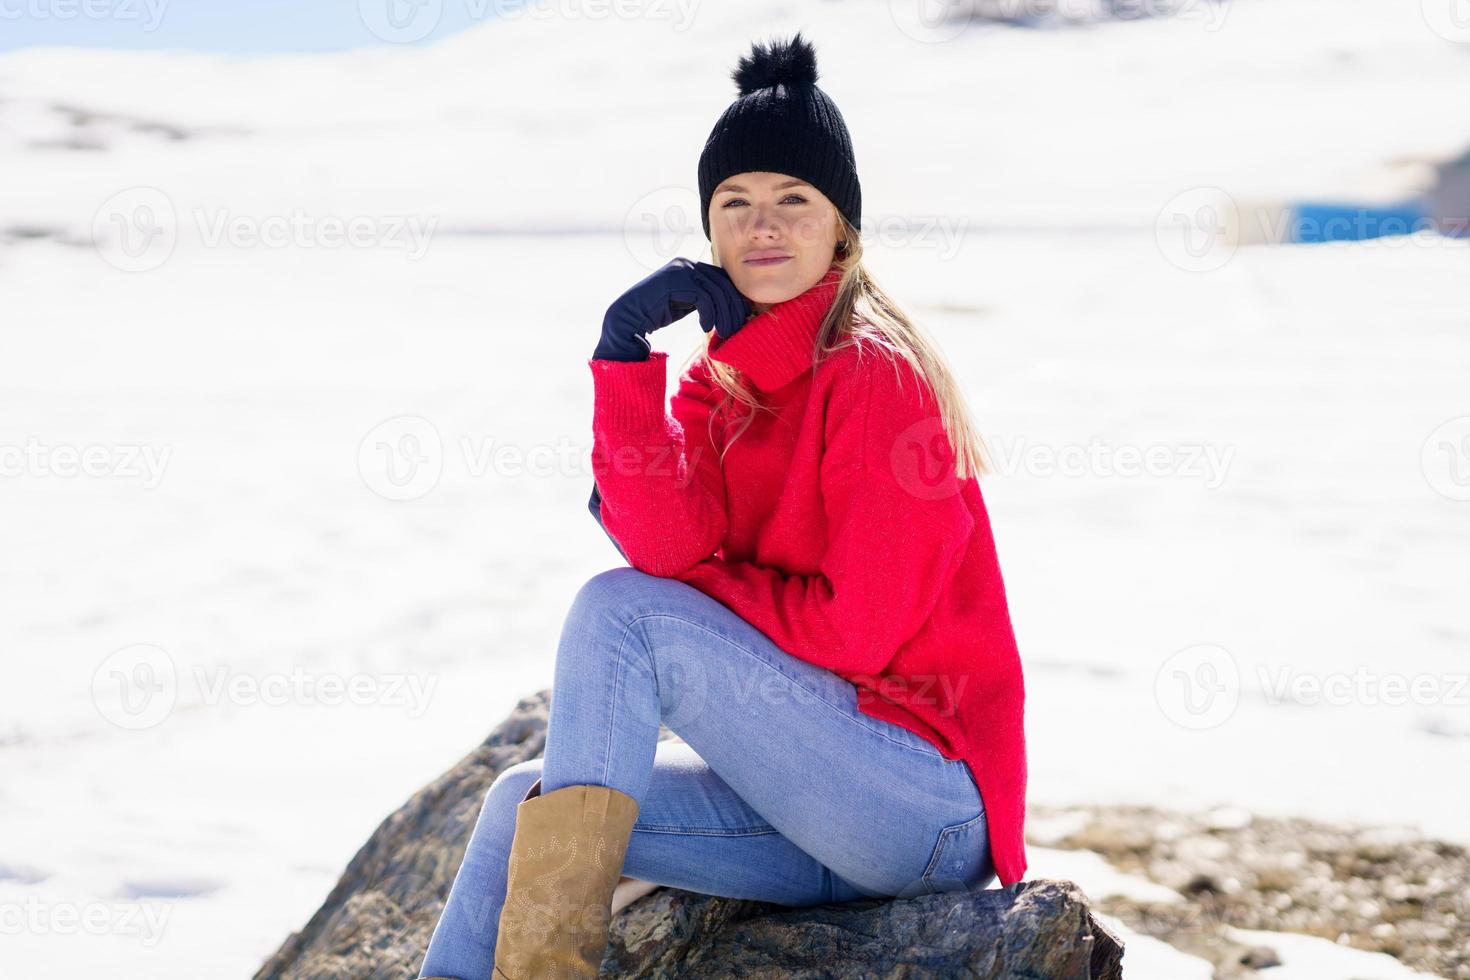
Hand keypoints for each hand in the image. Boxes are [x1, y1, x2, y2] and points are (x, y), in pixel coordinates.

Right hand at [593, 258, 751, 361]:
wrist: (628, 317)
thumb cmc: (657, 313)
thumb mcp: (686, 302)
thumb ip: (703, 297)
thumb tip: (729, 304)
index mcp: (691, 266)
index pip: (723, 278)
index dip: (735, 298)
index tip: (742, 318)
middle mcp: (687, 263)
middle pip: (722, 283)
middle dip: (733, 308)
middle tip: (735, 329)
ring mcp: (680, 270)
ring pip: (715, 291)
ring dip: (723, 315)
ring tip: (723, 333)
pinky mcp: (676, 281)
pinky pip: (703, 298)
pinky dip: (708, 315)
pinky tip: (705, 328)